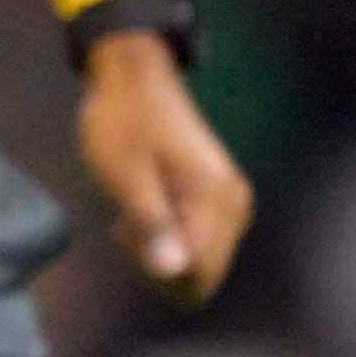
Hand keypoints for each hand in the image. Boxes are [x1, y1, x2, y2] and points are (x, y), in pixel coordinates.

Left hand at [76, 29, 248, 305]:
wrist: (133, 78)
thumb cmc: (121, 121)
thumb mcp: (124, 175)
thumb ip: (152, 224)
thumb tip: (173, 273)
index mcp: (215, 201)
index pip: (199, 278)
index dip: (156, 272)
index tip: (130, 233)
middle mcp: (234, 204)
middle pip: (199, 273)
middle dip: (158, 258)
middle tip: (128, 217)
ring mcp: (229, 199)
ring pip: (196, 257)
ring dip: (159, 242)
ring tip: (134, 204)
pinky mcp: (218, 195)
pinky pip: (196, 236)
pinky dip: (166, 229)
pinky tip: (145, 203)